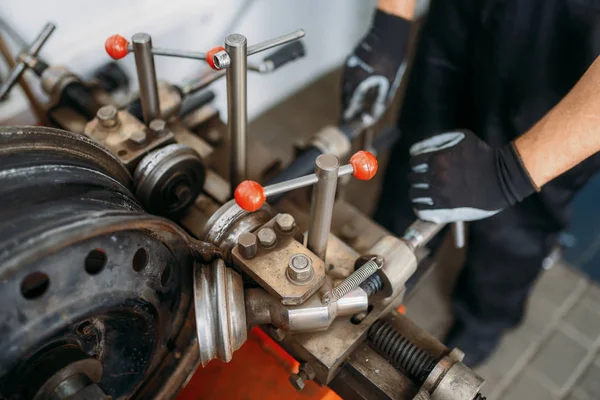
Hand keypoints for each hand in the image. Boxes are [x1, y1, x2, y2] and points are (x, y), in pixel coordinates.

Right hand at [341, 9, 410, 121]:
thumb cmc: (391, 60)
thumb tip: (371, 119)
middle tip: (351, 121)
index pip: (349, 108)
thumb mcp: (388, 85)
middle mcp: (348, 77)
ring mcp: (347, 69)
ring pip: (345, 90)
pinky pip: (348, 80)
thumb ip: (379, 103)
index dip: (350, 119)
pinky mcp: (350, 62)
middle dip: (348, 111)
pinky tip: (358, 92)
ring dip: (349, 100)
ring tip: (355, 109)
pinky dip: (351, 89)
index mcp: (356, 85)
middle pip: (345, 100)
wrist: (387, 34)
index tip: (350, 127)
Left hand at [408, 130, 536, 223]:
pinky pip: (421, 211)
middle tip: (426, 180)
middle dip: (417, 178)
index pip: (414, 162)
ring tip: (424, 193)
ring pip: (414, 195)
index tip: (424, 167)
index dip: (418, 164)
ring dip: (417, 193)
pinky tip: (425, 205)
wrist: (503, 178)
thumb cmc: (483, 155)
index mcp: (438, 159)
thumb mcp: (462, 137)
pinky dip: (419, 208)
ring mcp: (440, 195)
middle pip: (412, 179)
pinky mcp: (446, 210)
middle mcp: (436, 177)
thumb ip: (437, 139)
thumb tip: (413, 150)